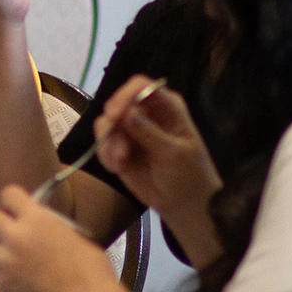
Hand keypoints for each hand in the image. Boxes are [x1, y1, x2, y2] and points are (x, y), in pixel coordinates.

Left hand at [0, 185, 117, 291]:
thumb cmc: (91, 270)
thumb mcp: (74, 235)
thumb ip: (49, 224)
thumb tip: (38, 222)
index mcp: (36, 219)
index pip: (8, 194)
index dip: (13, 201)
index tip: (19, 210)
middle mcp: (15, 236)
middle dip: (1, 222)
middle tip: (12, 233)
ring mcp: (5, 261)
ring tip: (3, 251)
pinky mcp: (1, 283)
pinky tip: (0, 267)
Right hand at [94, 76, 220, 225]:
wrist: (184, 206)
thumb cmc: (190, 176)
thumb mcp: (174, 154)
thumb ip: (149, 133)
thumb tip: (126, 112)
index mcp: (165, 106)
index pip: (140, 86)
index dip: (125, 95)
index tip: (115, 115)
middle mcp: (145, 112)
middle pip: (117, 102)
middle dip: (113, 124)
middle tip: (119, 150)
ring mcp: (130, 130)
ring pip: (105, 123)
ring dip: (108, 143)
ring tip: (120, 163)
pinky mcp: (118, 147)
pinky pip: (102, 142)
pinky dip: (105, 155)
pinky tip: (117, 168)